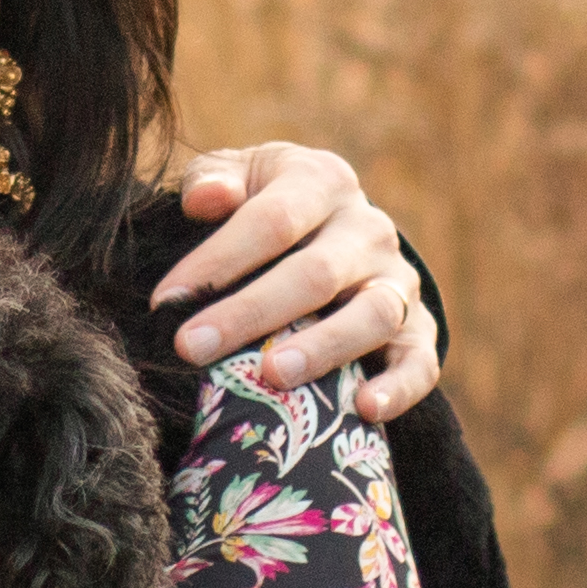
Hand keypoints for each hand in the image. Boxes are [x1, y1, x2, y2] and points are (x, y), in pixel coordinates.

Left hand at [157, 140, 442, 419]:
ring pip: (372, 315)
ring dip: (322, 348)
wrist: (335, 229)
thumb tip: (204, 199)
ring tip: (272, 376)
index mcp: (321, 182)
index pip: (271, 221)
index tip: (166, 300)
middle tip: (193, 347)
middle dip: (251, 313)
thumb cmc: (267, 206)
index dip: (219, 260)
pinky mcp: (418, 329)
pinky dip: (399, 387)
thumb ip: (213, 181)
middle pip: (316, 273)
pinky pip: (420, 361)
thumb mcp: (239, 177)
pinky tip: (365, 410)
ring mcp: (398, 281)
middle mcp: (368, 230)